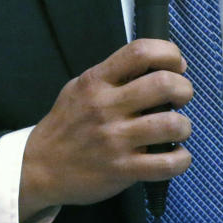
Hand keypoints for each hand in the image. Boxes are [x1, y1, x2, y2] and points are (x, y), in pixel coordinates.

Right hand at [18, 39, 192, 221]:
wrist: (38, 168)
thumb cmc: (67, 125)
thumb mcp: (80, 88)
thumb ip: (113, 75)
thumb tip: (158, 65)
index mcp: (97, 81)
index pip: (141, 52)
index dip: (169, 54)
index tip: (176, 65)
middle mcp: (106, 107)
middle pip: (164, 84)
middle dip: (184, 89)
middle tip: (181, 98)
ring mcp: (115, 140)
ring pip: (172, 124)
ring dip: (184, 126)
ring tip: (177, 129)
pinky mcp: (122, 170)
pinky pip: (167, 164)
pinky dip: (181, 159)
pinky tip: (176, 155)